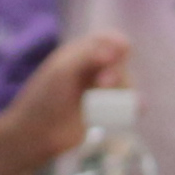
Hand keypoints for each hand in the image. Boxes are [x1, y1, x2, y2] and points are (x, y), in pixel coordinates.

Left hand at [0, 27, 131, 174]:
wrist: (36, 135)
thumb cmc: (44, 99)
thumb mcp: (63, 71)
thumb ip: (89, 56)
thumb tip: (119, 47)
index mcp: (77, 54)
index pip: (105, 40)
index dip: (116, 43)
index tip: (122, 49)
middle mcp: (90, 70)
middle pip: (119, 63)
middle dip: (116, 71)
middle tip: (102, 85)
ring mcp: (98, 91)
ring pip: (125, 84)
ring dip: (126, 89)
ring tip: (111, 102)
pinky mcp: (104, 111)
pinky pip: (127, 105)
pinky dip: (134, 105)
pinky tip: (138, 108)